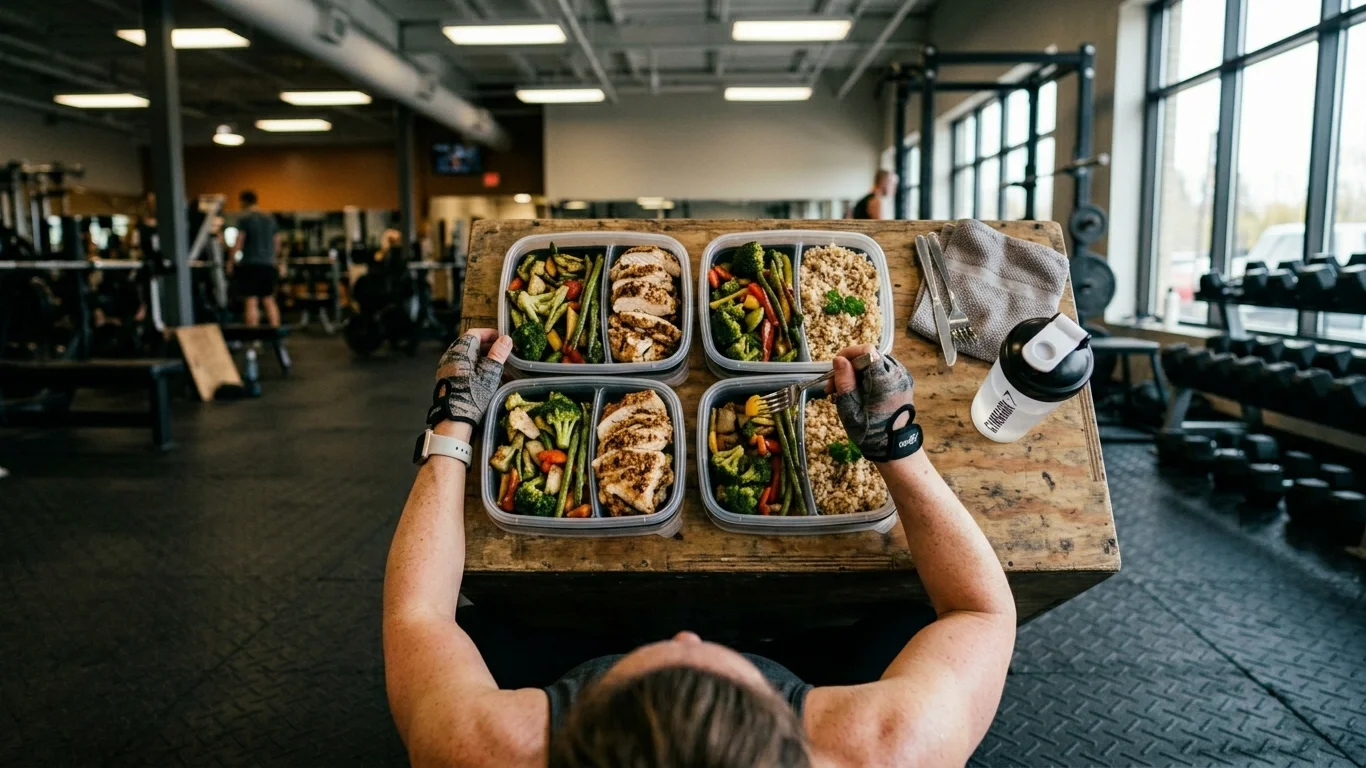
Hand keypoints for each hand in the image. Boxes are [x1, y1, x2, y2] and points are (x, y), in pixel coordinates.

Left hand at [433, 329, 511, 429]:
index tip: (502, 338)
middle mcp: (449, 357)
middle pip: (469, 344)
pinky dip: (474, 366)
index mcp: (459, 352)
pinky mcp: (447, 379)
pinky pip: (462, 366)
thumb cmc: (473, 395)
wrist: (454, 419)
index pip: (474, 334)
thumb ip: (498, 354)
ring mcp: (446, 368)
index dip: (489, 334)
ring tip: (496, 364)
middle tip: (502, 351)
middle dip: (487, 345)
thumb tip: (506, 338)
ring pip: (466, 356)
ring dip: (481, 356)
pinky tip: (484, 376)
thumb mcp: (489, 374)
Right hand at [826, 345, 915, 461]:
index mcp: (884, 380)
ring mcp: (903, 379)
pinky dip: (868, 379)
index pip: (867, 351)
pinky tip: (857, 394)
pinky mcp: (903, 385)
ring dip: (856, 374)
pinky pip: (882, 373)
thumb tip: (839, 359)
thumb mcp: (850, 408)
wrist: (894, 449)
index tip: (835, 368)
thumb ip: (844, 381)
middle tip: (832, 387)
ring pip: (874, 364)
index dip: (848, 354)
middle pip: (869, 357)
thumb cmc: (870, 432)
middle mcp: (897, 375)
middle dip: (849, 367)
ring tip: (842, 393)